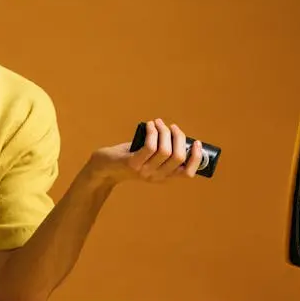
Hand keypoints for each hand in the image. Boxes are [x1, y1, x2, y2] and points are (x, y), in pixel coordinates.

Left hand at [88, 118, 204, 183]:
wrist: (103, 169)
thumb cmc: (129, 158)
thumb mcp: (149, 159)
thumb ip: (163, 152)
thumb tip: (178, 135)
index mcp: (164, 177)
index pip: (188, 173)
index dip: (196, 157)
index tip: (196, 142)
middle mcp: (156, 177)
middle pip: (178, 157)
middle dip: (179, 137)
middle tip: (172, 127)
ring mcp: (144, 171)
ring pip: (164, 150)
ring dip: (164, 132)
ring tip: (158, 123)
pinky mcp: (133, 163)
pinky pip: (149, 146)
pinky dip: (152, 132)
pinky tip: (149, 125)